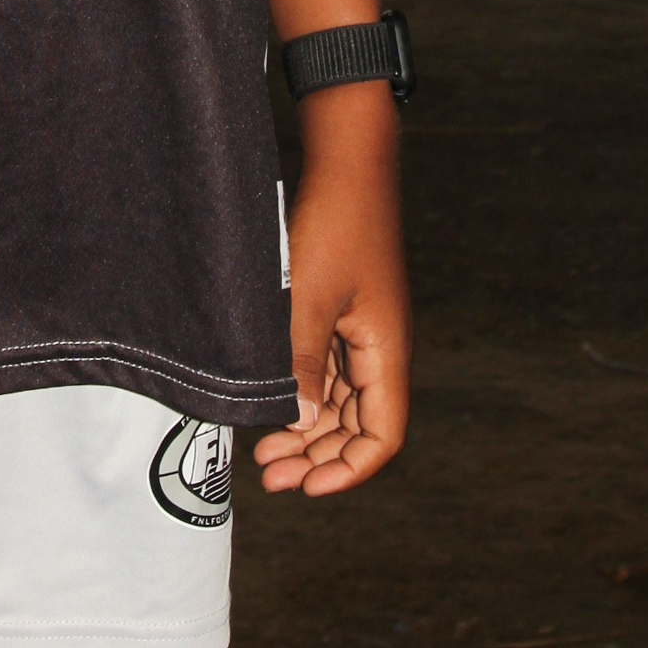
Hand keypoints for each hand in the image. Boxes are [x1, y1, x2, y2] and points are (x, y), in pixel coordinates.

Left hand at [252, 90, 408, 495]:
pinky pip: (326, 370)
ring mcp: (360, 330)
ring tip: (262, 451)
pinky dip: (303, 393)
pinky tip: (270, 402)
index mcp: (385, 352)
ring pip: (340, 401)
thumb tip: (300, 426)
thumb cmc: (333, 225)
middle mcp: (379, 349)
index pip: (382, 437)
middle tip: (269, 475)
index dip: (348, 470)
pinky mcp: (340, 311)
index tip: (305, 485)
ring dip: (307, 429)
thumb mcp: (308, 298)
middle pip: (358, 426)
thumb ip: (301, 363)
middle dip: (318, 457)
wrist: (345, 162)